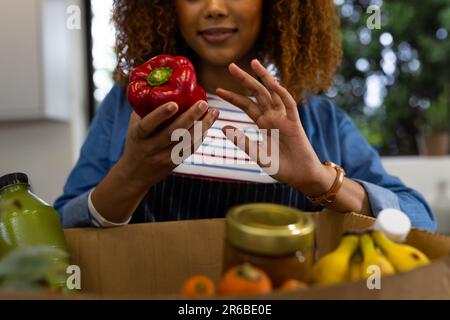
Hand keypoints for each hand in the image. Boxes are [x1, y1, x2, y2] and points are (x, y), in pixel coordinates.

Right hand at [119, 100, 219, 189]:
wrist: (134, 174)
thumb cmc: (136, 142)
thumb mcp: (133, 126)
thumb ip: (144, 108)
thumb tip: (158, 84)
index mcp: (138, 135)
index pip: (148, 124)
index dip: (161, 114)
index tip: (174, 104)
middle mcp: (151, 147)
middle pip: (173, 133)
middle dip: (190, 117)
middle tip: (203, 103)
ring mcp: (163, 157)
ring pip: (186, 142)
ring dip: (202, 127)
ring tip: (214, 112)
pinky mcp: (174, 163)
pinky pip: (190, 149)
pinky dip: (200, 136)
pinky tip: (208, 125)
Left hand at [216, 59, 333, 195]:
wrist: (300, 176)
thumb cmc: (280, 166)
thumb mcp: (256, 153)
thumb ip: (241, 140)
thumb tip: (222, 126)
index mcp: (263, 123)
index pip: (245, 105)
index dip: (232, 97)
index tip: (217, 90)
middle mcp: (273, 116)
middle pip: (257, 93)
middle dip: (244, 79)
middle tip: (230, 66)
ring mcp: (284, 117)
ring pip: (273, 93)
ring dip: (265, 77)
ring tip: (254, 63)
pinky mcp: (295, 123)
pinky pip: (289, 104)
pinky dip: (282, 93)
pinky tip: (273, 83)